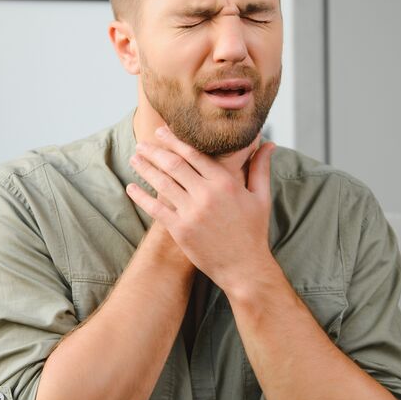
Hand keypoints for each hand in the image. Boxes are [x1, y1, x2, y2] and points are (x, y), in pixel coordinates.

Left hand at [125, 126, 275, 290]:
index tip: (161, 132)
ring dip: (145, 168)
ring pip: (162, 183)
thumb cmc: (253, 232)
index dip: (174, 141)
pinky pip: (156, 209)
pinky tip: (131, 188)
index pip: (194, 154)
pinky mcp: (180, 230)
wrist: (244, 267)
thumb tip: (269, 144)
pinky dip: (141, 197)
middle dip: (154, 151)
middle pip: (174, 165)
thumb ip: (260, 168)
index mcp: (225, 182)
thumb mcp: (261, 197)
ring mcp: (192, 212)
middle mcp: (206, 194)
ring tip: (134, 158)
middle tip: (141, 143)